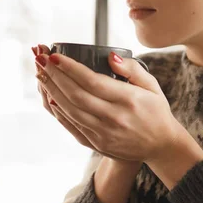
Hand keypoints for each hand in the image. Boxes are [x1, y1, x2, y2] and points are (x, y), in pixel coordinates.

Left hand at [32, 45, 184, 163]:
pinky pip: (72, 125)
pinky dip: (58, 111)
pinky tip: (49, 96)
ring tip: (40, 74)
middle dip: (54, 76)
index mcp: (128, 100)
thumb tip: (110, 57)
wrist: (161, 146)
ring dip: (52, 91)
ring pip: (70, 110)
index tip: (55, 56)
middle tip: (40, 60)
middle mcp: (114, 118)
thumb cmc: (156, 111)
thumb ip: (132, 69)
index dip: (71, 68)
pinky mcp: (97, 143)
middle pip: (76, 95)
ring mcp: (104, 133)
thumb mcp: (152, 86)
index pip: (92, 81)